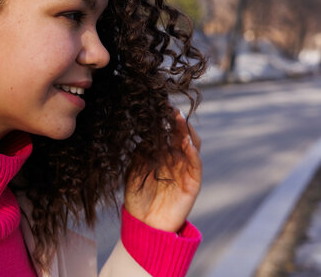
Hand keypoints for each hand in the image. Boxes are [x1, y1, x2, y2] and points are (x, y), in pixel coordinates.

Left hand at [124, 108, 201, 232]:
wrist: (145, 225)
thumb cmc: (138, 196)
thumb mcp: (135, 170)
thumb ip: (141, 153)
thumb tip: (144, 132)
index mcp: (162, 154)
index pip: (166, 132)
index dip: (163, 119)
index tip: (157, 105)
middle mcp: (176, 159)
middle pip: (180, 134)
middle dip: (176, 121)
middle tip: (169, 108)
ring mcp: (186, 170)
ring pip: (191, 145)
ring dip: (185, 131)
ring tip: (178, 119)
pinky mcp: (193, 183)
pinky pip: (196, 165)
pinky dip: (193, 152)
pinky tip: (187, 143)